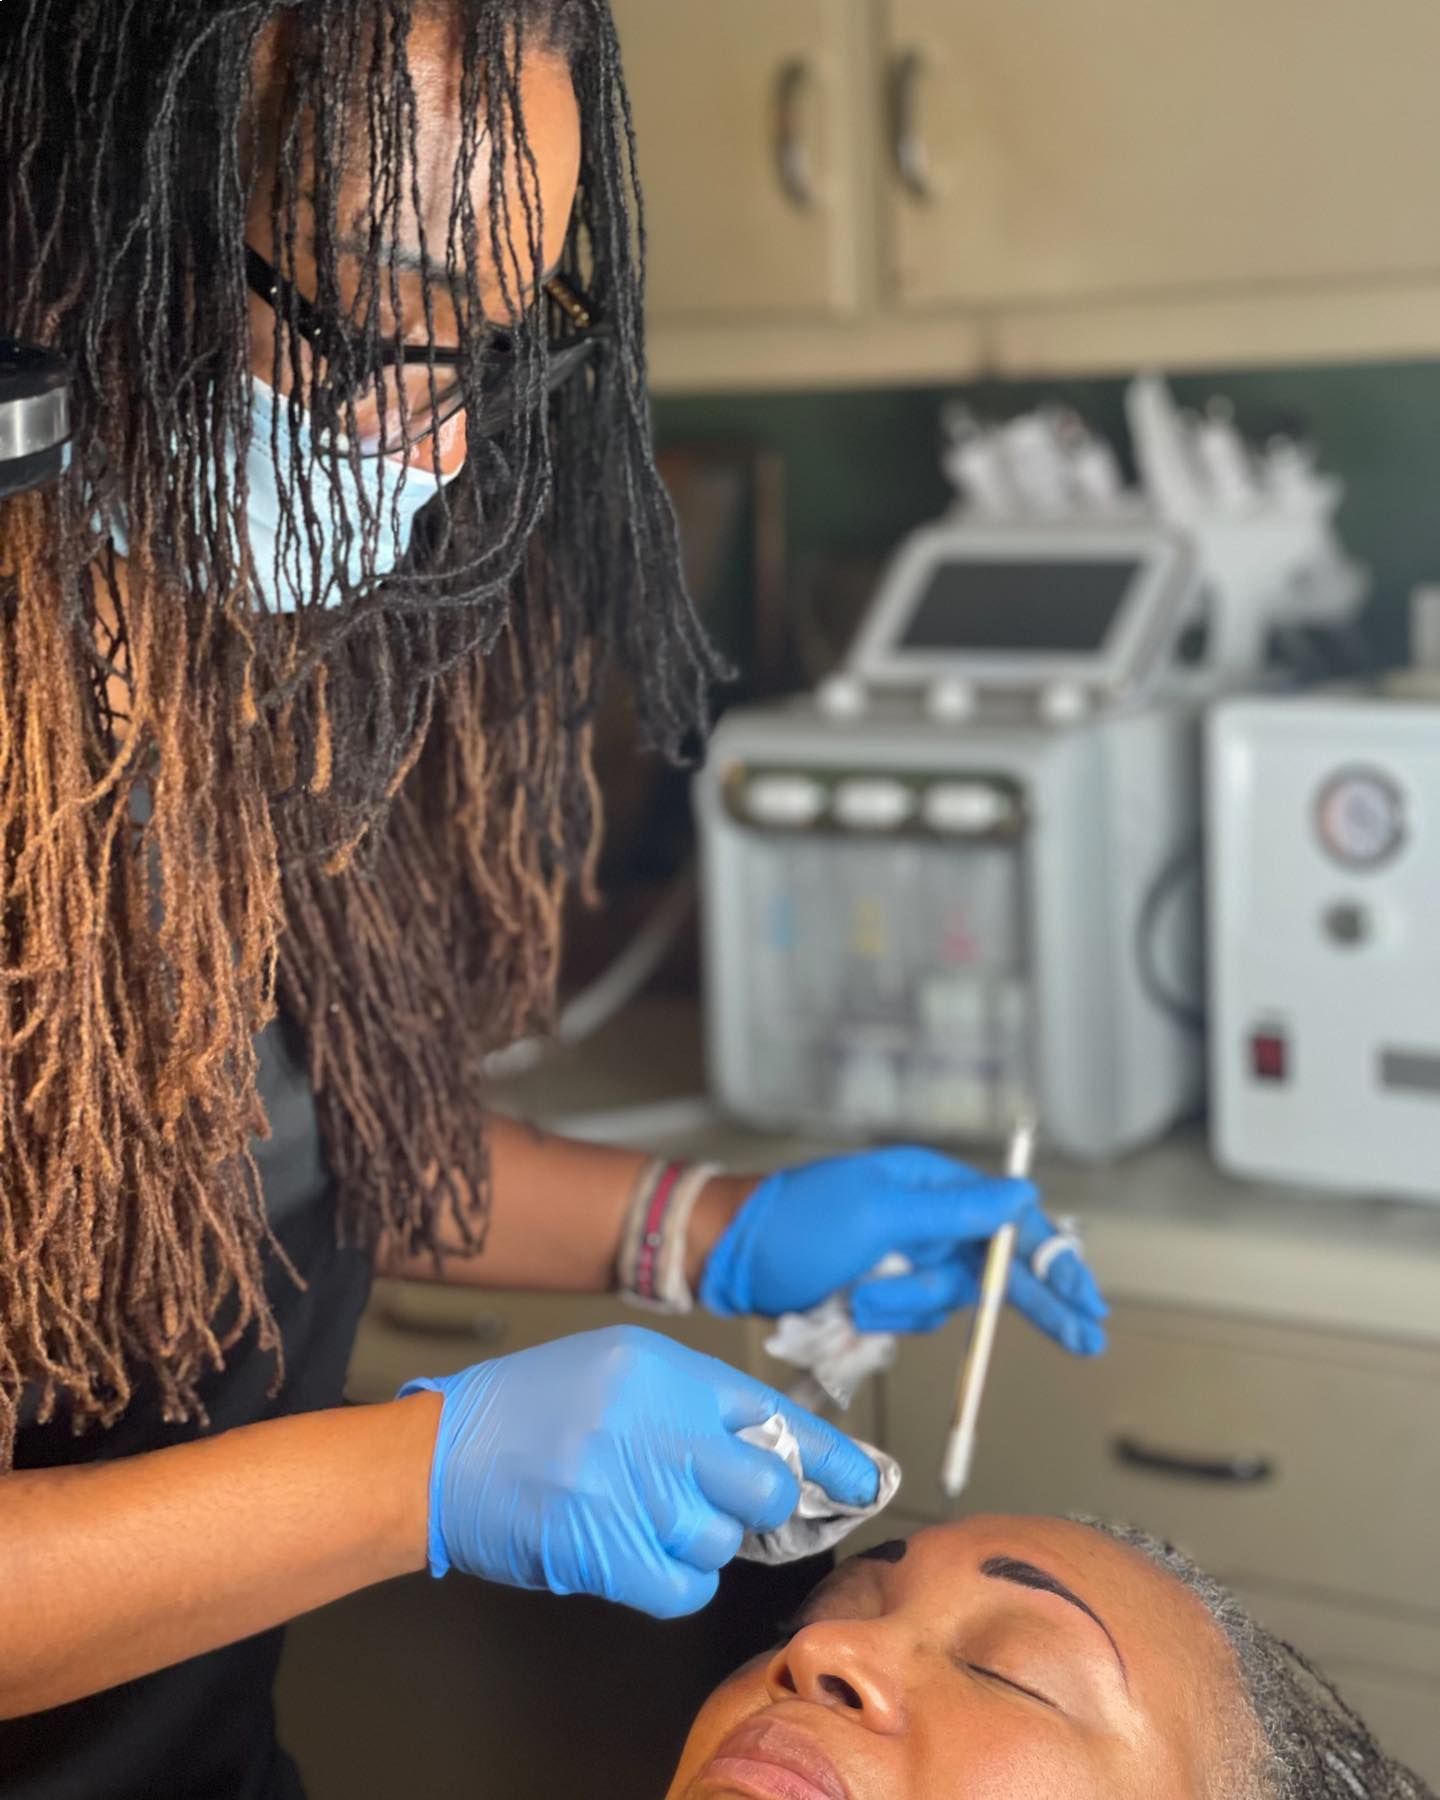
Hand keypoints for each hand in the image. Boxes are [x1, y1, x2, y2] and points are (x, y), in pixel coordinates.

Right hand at [399, 1326, 878, 1618]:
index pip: (772, 1413)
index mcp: (662, 1368)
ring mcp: (632, 1487)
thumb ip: (690, 1399)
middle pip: (765, 1486)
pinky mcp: (608, 1548)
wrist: (441, 1458)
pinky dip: (671, 1579)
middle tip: (722, 1503)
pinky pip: (685, 1585)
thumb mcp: (615, 1367)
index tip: (865, 1477)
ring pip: (721, 1540)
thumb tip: (765, 1445)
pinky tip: (635, 1551)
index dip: (830, 1453)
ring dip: (694, 1540)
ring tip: (639, 1513)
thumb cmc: (526, 1411)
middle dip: (757, 1506)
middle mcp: (655, 1422)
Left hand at [699, 1147, 1108, 1354]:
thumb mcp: (876, 1214)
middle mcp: (925, 1216)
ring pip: (947, 1301)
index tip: (1085, 1301)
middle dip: (1037, 1302)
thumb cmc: (795, 1225)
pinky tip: (852, 1306)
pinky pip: (912, 1316)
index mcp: (929, 1182)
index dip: (1053, 1261)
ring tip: (858, 1294)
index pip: (1010, 1221)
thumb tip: (1021, 1197)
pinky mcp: (882, 1287)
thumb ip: (953, 1211)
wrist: (727, 1258)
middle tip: (1085, 1338)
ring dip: (906, 1306)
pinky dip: (887, 1317)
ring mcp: (904, 1255)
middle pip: (997, 1265)